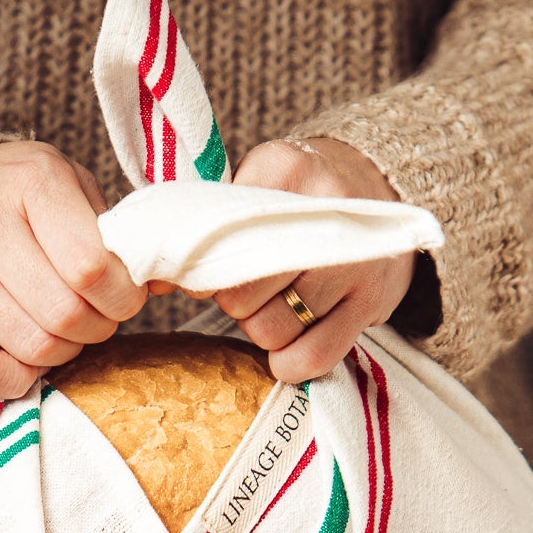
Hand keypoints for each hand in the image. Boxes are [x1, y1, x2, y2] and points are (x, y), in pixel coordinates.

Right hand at [0, 141, 146, 397]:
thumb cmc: (9, 191)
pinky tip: (29, 352)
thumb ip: (111, 228)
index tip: (125, 295)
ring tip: (66, 331)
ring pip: (33, 346)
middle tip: (98, 317)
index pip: (92, 266)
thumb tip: (162, 281)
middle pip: (65, 313)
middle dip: (99, 327)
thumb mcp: (64, 181)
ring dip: (65, 352)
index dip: (123, 295)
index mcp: (32, 184)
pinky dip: (21, 375)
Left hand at [211, 138, 415, 382]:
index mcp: (283, 170)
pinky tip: (287, 345)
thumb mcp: (253, 184)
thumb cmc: (296, 192)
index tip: (204, 272)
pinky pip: (316, 356)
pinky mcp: (371, 300)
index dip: (201, 267)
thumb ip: (204, 228)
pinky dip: (290, 362)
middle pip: (243, 293)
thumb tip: (155, 284)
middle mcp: (323, 214)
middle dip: (235, 300)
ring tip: (274, 304)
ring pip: (273, 329)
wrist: (376, 181)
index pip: (219, 238)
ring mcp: (352, 260)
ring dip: (261, 328)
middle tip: (248, 287)